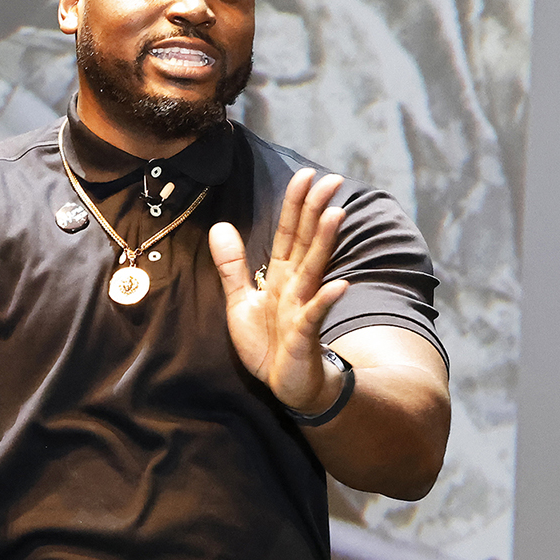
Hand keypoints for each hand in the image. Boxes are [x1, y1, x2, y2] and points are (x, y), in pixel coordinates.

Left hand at [209, 170, 350, 411]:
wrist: (284, 384)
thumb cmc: (267, 344)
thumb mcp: (240, 301)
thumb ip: (232, 266)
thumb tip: (220, 226)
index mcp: (280, 276)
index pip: (289, 233)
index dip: (295, 205)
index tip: (306, 175)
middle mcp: (295, 286)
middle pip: (307, 242)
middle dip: (316, 211)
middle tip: (332, 179)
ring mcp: (302, 308)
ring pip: (314, 269)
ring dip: (325, 242)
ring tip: (336, 214)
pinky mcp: (304, 334)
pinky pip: (316, 314)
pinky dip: (326, 300)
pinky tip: (339, 284)